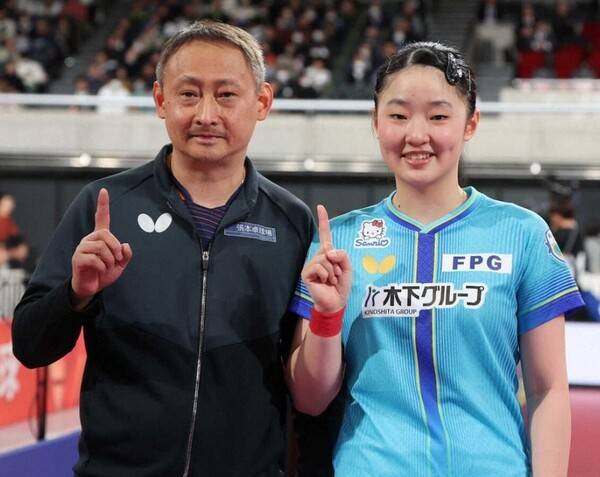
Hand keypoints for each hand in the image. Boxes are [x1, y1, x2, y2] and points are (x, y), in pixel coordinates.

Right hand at [70, 188, 131, 309]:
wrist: (91, 288)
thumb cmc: (104, 273)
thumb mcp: (120, 264)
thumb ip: (126, 254)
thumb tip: (125, 246)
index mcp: (100, 237)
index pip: (101, 217)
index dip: (103, 204)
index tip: (104, 190)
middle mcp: (89, 239)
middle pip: (106, 235)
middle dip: (115, 248)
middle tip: (116, 260)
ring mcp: (82, 248)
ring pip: (101, 248)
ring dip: (110, 260)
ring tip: (107, 267)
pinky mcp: (77, 258)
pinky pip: (95, 259)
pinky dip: (103, 267)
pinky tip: (100, 271)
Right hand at [301, 205, 350, 313]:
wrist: (335, 302)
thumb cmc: (341, 285)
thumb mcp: (347, 267)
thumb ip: (342, 255)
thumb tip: (329, 251)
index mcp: (327, 254)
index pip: (325, 235)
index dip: (323, 221)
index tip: (320, 207)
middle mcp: (318, 257)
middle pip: (329, 250)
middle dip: (338, 264)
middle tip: (336, 275)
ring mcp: (311, 264)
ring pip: (325, 259)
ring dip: (333, 272)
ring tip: (331, 281)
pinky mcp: (306, 273)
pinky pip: (320, 267)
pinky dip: (326, 275)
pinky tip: (324, 283)